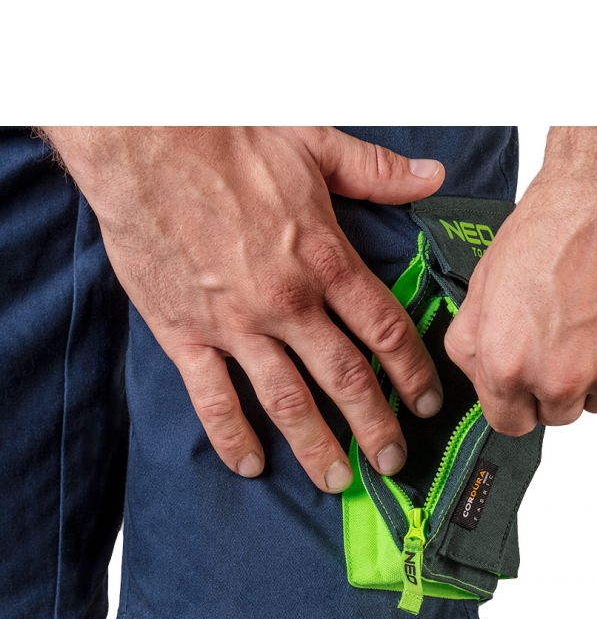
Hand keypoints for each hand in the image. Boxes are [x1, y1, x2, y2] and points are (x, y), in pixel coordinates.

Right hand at [42, 127, 445, 490]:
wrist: (143, 140)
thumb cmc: (228, 140)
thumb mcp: (315, 146)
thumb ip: (377, 172)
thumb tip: (431, 175)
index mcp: (324, 259)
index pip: (384, 330)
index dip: (413, 372)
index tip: (425, 403)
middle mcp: (287, 301)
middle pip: (346, 378)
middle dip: (375, 426)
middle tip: (393, 461)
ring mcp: (236, 323)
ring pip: (286, 399)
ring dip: (315, 444)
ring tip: (336, 478)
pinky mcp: (186, 333)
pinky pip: (212, 397)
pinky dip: (232, 435)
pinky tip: (251, 464)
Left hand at [445, 127, 596, 433]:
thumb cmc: (552, 227)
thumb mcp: (482, 286)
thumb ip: (470, 347)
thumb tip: (479, 378)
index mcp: (511, 366)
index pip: (509, 424)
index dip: (513, 402)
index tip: (522, 386)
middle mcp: (564, 378)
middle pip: (557, 414)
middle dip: (554, 385)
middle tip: (561, 335)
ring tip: (594, 317)